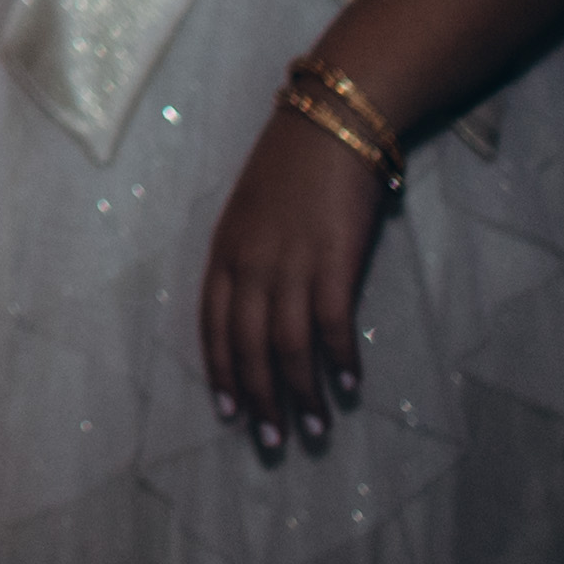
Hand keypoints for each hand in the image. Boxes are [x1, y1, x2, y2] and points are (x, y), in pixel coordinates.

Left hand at [201, 98, 387, 456]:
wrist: (332, 121)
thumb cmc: (293, 163)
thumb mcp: (253, 211)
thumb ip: (251, 257)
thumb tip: (261, 308)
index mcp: (225, 251)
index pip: (214, 326)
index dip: (221, 373)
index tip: (229, 413)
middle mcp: (251, 264)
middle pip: (249, 348)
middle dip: (259, 400)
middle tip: (272, 442)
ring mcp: (290, 264)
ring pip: (288, 348)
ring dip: (302, 395)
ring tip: (315, 429)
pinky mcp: (332, 262)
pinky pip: (331, 326)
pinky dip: (340, 361)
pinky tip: (349, 386)